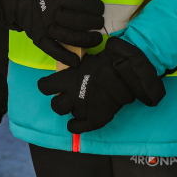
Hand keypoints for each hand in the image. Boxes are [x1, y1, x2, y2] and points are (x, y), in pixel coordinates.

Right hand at [0, 0, 104, 66]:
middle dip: (94, 23)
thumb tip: (88, 0)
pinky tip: (77, 61)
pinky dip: (65, 57)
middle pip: (77, 21)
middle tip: (100, 23)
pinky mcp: (38, 39)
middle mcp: (50, 13)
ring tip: (96, 39)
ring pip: (69, 37)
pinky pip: (52, 50)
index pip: (80, 2)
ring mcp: (44, 27)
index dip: (94, 7)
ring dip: (86, 40)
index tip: (100, 9)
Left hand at [37, 37, 164, 133]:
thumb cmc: (116, 60)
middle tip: (68, 94)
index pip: (45, 87)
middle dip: (59, 99)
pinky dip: (75, 126)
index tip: (53, 83)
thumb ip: (88, 53)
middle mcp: (72, 96)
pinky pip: (77, 128)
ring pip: (65, 115)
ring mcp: (83, 109)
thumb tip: (86, 48)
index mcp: (69, 78)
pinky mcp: (95, 119)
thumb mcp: (95, 51)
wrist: (132, 76)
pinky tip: (79, 120)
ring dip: (69, 110)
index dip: (47, 85)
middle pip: (54, 104)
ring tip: (76, 105)